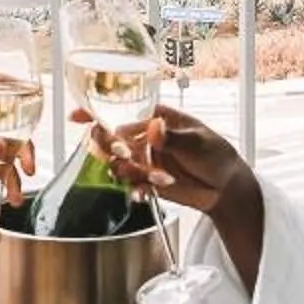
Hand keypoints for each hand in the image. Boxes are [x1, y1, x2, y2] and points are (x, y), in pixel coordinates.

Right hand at [85, 105, 264, 293]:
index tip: (77, 116)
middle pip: (110, 137)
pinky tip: (146, 192)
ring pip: (118, 163)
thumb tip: (154, 127)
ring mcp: (145, 160)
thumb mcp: (198, 142)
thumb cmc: (216, 154)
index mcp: (156, 118)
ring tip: (147, 177)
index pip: (120, 110)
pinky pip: (131, 184)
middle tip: (123, 155)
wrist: (226, 188)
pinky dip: (136, 189)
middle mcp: (145, 138)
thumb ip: (173, 137)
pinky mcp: (148, 181)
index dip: (95, 111)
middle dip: (109, 147)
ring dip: (126, 171)